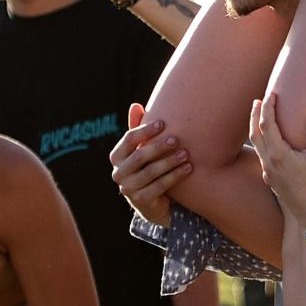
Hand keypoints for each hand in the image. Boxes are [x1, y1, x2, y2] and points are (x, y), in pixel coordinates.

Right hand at [111, 105, 188, 228]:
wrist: (151, 200)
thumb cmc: (146, 166)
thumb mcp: (141, 148)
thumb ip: (138, 128)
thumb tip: (135, 105)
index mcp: (116, 156)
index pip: (128, 139)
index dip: (145, 130)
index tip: (163, 123)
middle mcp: (118, 173)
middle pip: (139, 156)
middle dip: (159, 146)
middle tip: (176, 139)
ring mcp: (128, 189)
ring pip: (151, 172)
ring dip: (170, 162)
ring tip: (186, 154)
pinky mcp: (141, 201)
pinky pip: (159, 186)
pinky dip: (175, 176)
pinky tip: (188, 168)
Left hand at [251, 95, 305, 238]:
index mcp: (278, 154)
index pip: (267, 124)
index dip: (268, 107)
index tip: (272, 94)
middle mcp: (269, 163)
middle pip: (255, 134)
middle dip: (255, 116)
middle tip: (258, 101)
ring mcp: (269, 174)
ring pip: (258, 147)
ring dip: (257, 130)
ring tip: (260, 119)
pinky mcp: (273, 182)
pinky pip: (263, 158)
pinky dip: (263, 145)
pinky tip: (271, 146)